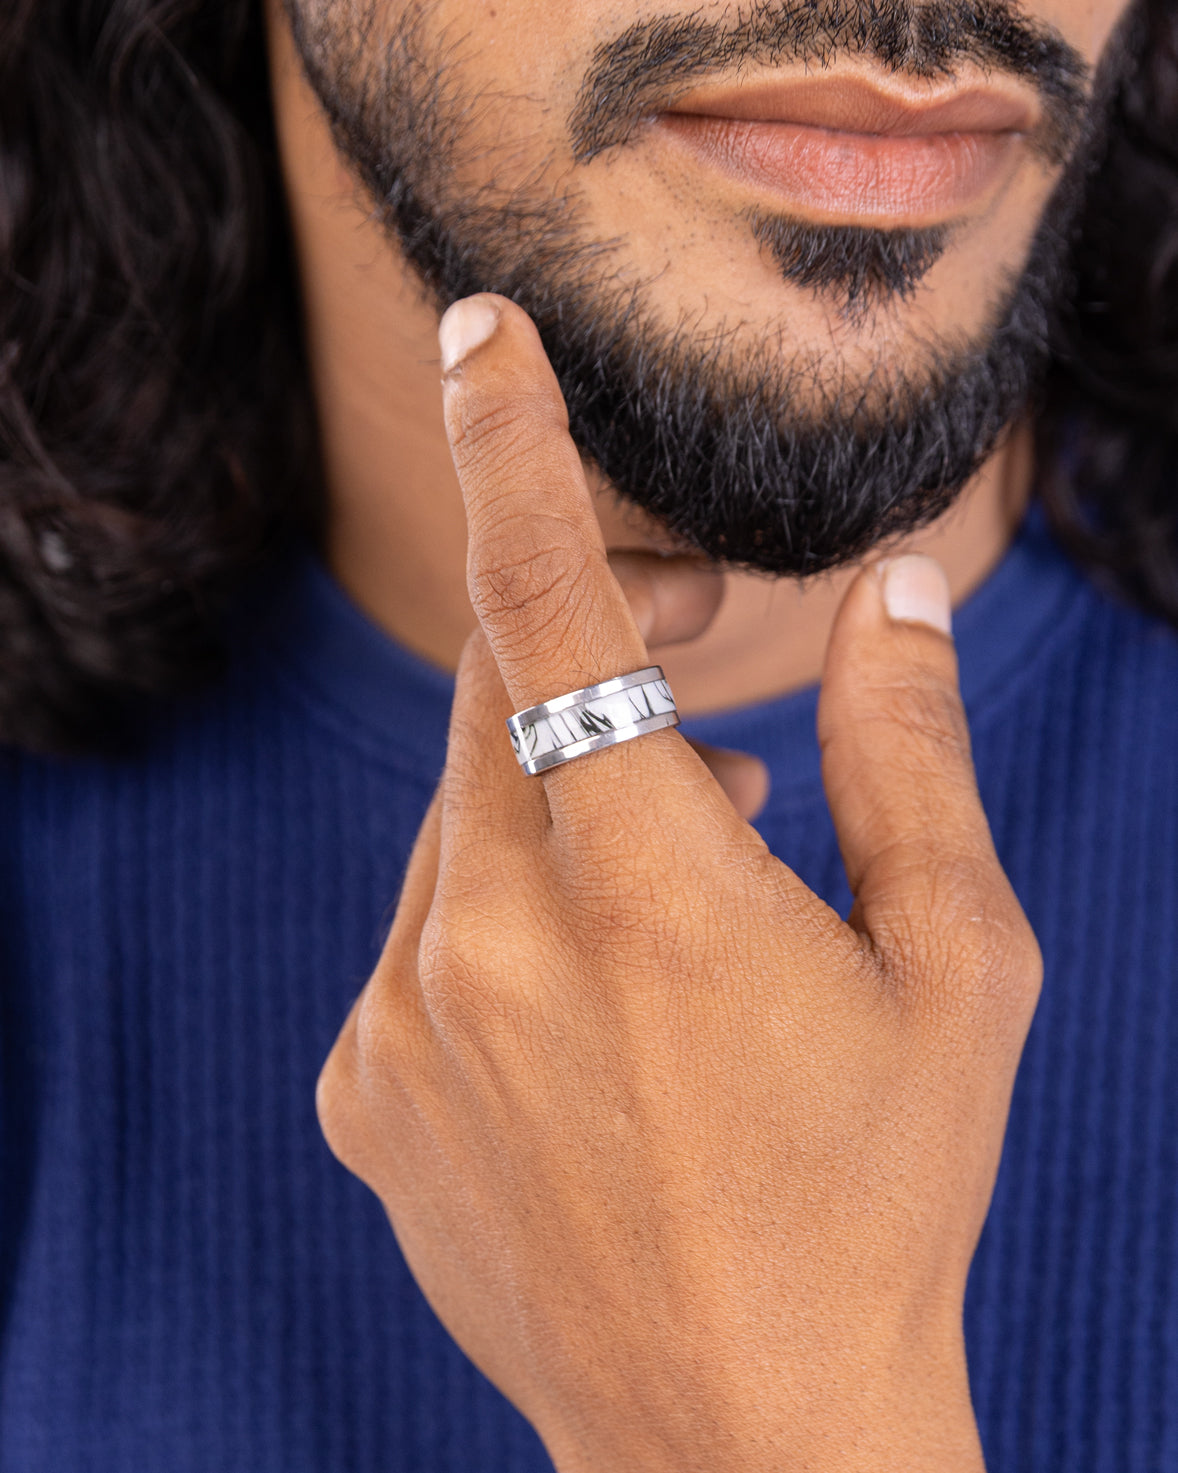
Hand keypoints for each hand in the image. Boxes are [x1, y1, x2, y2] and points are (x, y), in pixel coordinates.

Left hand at [316, 295, 1041, 1472]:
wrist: (741, 1428)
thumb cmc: (874, 1196)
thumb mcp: (950, 971)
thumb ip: (910, 759)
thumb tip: (896, 599)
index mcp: (645, 888)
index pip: (548, 608)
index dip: (516, 453)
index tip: (480, 339)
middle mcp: (487, 940)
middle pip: (499, 703)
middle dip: (597, 660)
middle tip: (710, 680)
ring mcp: (405, 1021)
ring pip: (463, 821)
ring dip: (567, 810)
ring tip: (690, 894)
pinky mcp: (365, 1088)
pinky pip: (426, 935)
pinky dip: (506, 917)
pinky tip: (602, 1006)